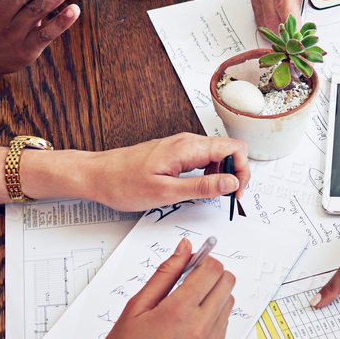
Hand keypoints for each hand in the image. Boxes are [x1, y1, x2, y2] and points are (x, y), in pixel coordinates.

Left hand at [72, 133, 251, 211]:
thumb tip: (232, 182)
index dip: (242, 171)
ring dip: (222, 174)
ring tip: (213, 195)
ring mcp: (180, 145)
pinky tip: (198, 188)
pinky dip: (208, 173)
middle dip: (235, 173)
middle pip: (228, 149)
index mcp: (187, 147)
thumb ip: (202, 187)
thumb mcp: (166, 192)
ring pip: (216, 154)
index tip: (236, 193)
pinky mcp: (174, 152)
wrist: (97, 175)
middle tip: (227, 197)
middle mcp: (187, 141)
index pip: (234, 148)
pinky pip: (201, 158)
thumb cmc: (123, 183)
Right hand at [81, 238, 237, 338]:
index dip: (204, 260)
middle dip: (211, 275)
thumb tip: (183, 251)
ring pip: (228, 305)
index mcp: (179, 312)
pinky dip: (212, 319)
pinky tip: (187, 326)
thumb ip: (164, 274)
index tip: (194, 262)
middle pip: (227, 284)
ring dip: (213, 297)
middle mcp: (200, 329)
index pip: (213, 270)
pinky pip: (223, 328)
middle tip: (190, 281)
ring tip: (185, 307)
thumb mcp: (136, 308)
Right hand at [250, 0, 339, 32]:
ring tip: (297, 34)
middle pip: (272, 16)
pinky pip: (261, 19)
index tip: (299, 37)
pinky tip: (286, 27)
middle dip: (287, 32)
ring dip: (279, 32)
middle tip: (304, 41)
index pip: (284, 2)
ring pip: (264, 21)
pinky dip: (273, 27)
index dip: (291, 23)